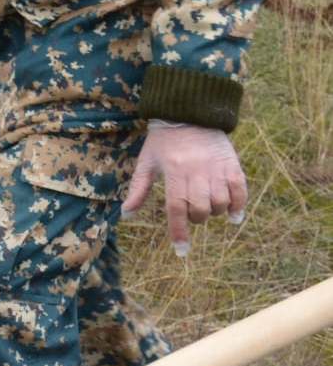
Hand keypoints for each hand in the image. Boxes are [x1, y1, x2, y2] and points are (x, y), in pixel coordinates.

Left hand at [121, 121, 247, 256]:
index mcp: (173, 172)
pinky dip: (239, 206)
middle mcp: (196, 171)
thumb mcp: (146, 163)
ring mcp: (216, 168)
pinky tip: (233, 215)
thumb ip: (138, 189)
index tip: (181, 250)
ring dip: (214, 212)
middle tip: (191, 212)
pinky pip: (240, 190)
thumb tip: (126, 215)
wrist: (189, 114)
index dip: (179, 231)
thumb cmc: (163, 141)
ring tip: (207, 207)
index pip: (176, 208)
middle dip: (196, 218)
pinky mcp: (232, 164)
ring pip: (220, 202)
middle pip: (200, 208)